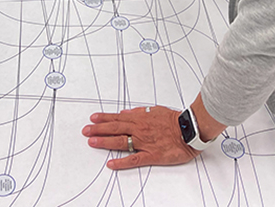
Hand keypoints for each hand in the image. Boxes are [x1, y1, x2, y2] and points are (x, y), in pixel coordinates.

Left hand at [82, 106, 197, 167]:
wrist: (189, 130)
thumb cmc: (174, 120)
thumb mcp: (154, 110)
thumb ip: (138, 112)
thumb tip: (125, 113)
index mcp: (140, 119)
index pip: (117, 118)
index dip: (103, 118)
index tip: (92, 118)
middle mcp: (139, 130)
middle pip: (115, 129)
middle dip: (98, 129)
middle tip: (85, 130)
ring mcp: (144, 143)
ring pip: (121, 142)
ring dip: (105, 142)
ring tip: (92, 142)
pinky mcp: (151, 155)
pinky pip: (134, 159)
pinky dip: (121, 162)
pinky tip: (111, 164)